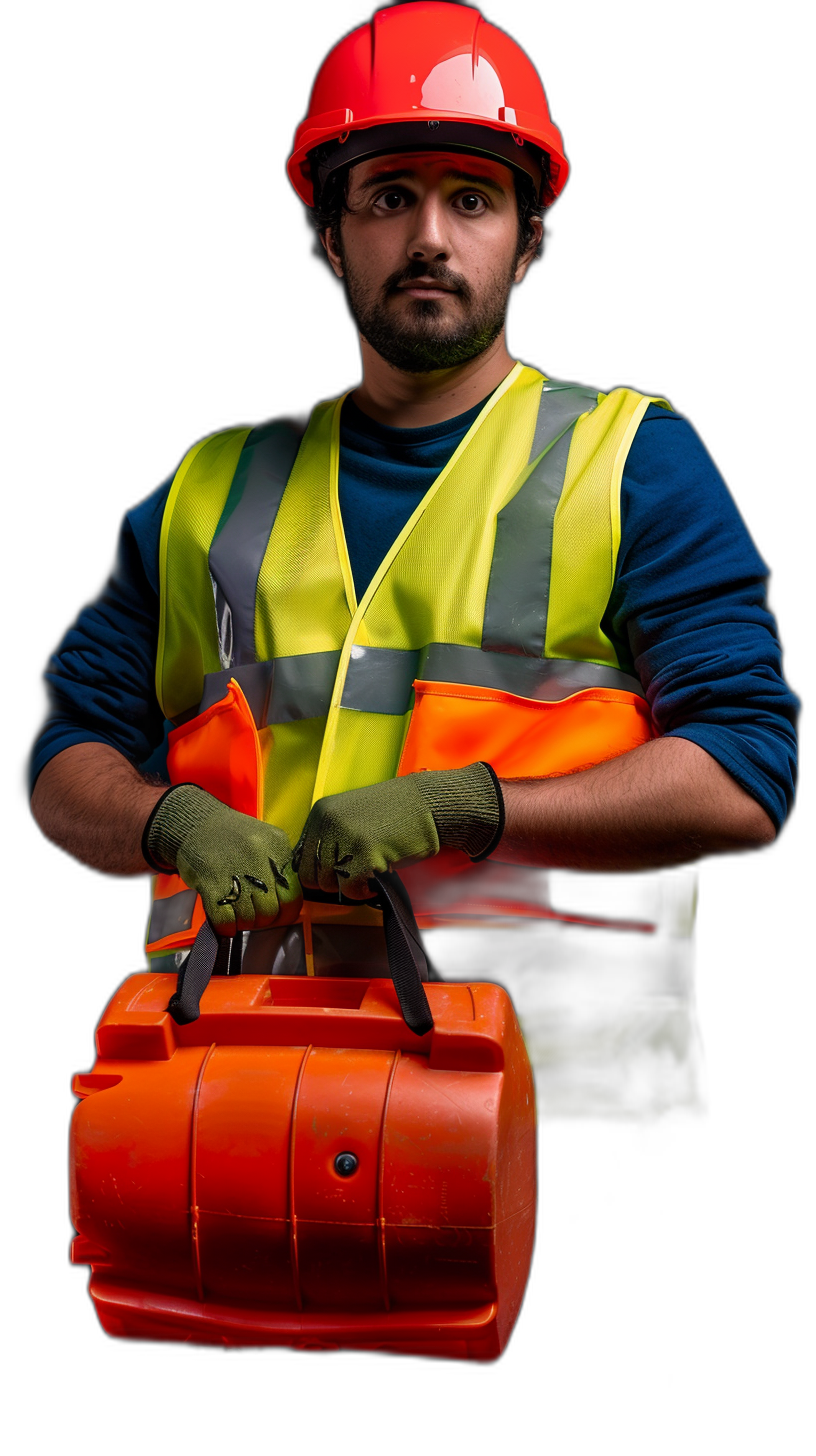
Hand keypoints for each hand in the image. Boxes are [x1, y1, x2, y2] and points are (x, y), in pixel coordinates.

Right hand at [145, 785, 301, 934]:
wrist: (198, 824)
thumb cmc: (235, 837)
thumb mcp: (266, 841)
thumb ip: (282, 866)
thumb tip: (289, 901)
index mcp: (277, 848)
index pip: (292, 895)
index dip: (285, 912)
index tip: (278, 915)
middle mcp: (259, 858)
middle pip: (270, 911)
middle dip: (263, 920)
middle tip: (254, 914)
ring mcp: (234, 871)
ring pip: (248, 918)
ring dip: (244, 923)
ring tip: (238, 913)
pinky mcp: (210, 883)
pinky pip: (225, 920)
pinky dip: (226, 927)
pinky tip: (226, 922)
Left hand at [293, 763, 501, 900]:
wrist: (428, 804)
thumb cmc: (394, 812)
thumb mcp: (350, 815)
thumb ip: (329, 837)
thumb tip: (312, 870)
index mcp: (321, 813)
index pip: (301, 858)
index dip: (321, 871)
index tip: (341, 870)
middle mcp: (328, 824)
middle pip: (312, 875)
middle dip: (335, 880)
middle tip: (359, 871)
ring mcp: (345, 839)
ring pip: (331, 885)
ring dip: (351, 885)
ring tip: (371, 871)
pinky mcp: (364, 856)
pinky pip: (351, 890)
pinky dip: (365, 891)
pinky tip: (380, 875)